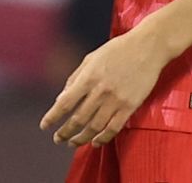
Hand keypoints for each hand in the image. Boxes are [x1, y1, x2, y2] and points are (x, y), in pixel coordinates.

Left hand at [38, 28, 171, 146]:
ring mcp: (116, 100)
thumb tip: (61, 98)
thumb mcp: (90, 58)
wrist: (147, 48)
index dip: (52, 117)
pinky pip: (114, 128)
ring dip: (81, 138)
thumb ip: (75, 78)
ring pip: (94, 127)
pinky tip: (95, 143)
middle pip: (78, 119)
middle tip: (57, 139)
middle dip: (65, 132)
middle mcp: (100, 91)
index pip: (65, 103)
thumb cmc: (117, 50)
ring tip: (73, 143)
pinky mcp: (130, 107)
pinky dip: (102, 139)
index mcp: (88, 77)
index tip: (44, 126)